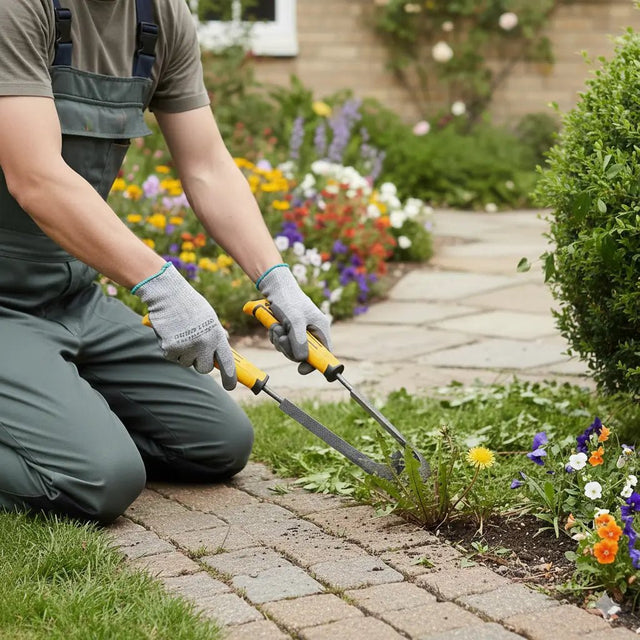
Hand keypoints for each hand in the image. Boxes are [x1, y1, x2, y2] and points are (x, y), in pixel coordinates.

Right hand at [133, 263, 236, 388]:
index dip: (230, 376)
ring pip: (186, 363)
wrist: (168, 295)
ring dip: (183, 353)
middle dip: (199, 362)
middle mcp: (204, 344)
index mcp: (216, 336)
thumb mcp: (210, 317)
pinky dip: (169, 348)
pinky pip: (171, 357)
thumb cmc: (189, 304)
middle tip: (194, 350)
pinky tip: (170, 333)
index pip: (227, 362)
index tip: (230, 385)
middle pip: (204, 368)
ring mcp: (187, 347)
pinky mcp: (170, 348)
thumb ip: (217, 332)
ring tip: (180, 333)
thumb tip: (225, 340)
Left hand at [257, 265, 331, 374]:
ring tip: (276, 327)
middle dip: (289, 348)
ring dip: (280, 342)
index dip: (315, 364)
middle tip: (281, 338)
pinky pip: (284, 343)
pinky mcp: (291, 331)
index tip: (301, 370)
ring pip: (291, 349)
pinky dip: (276, 338)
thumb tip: (301, 358)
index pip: (324, 353)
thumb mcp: (294, 320)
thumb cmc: (288, 300)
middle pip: (304, 354)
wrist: (275, 288)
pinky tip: (274, 327)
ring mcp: (301, 332)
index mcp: (320, 328)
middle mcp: (313, 332)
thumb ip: (298, 340)